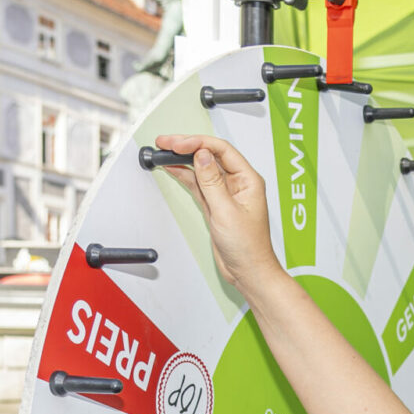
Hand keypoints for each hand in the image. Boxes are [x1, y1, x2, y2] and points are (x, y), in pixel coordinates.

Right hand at [151, 134, 281, 288]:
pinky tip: (172, 168)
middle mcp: (238, 183)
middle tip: (166, 142)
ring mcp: (225, 193)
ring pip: (202, 169)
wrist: (248, 271)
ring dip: (183, 160)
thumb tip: (202, 156)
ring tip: (164, 152)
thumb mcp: (227, 211)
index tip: (179, 144)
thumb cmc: (249, 247)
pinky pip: (198, 184)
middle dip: (187, 147)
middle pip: (210, 155)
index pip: (222, 150)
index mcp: (248, 180)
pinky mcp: (215, 204)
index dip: (199, 143)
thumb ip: (212, 182)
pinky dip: (185, 175)